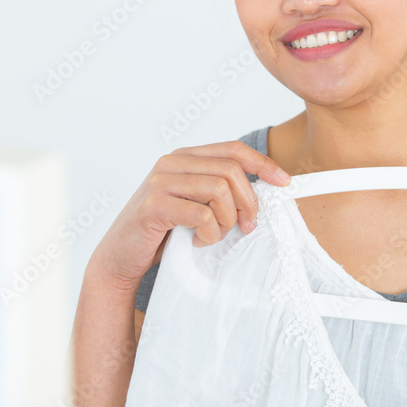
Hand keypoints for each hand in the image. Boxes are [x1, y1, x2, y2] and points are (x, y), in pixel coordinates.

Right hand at [88, 140, 290, 292]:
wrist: (120, 256)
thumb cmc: (163, 231)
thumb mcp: (194, 204)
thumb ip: (218, 191)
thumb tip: (265, 191)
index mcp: (184, 157)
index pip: (233, 150)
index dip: (263, 164)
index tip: (285, 182)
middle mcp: (171, 163)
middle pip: (231, 171)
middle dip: (248, 202)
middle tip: (246, 226)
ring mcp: (160, 182)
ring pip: (219, 190)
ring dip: (227, 220)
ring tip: (215, 235)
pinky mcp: (153, 206)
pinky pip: (202, 215)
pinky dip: (209, 234)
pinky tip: (197, 241)